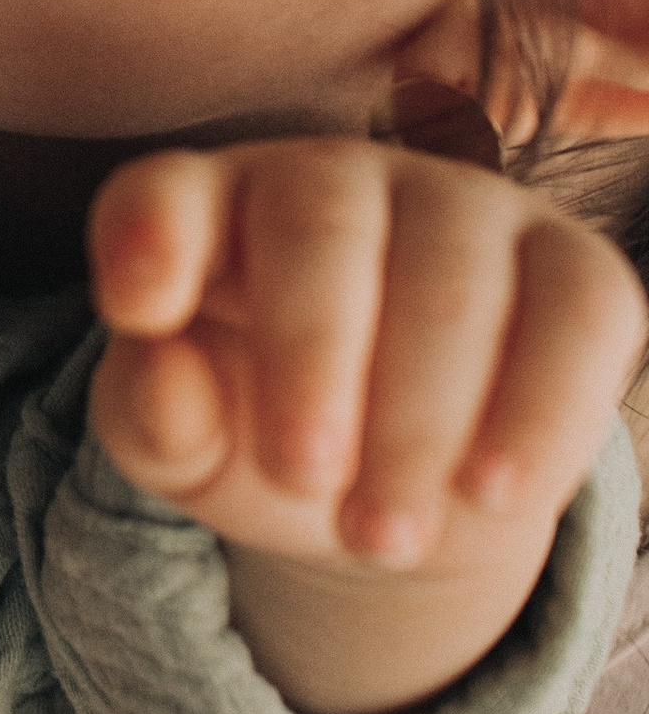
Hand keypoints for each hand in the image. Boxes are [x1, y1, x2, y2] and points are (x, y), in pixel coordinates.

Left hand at [89, 137, 647, 713]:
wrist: (393, 488)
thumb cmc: (260, 437)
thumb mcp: (185, 450)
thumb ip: (151, 418)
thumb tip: (161, 373)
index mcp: (210, 207)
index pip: (164, 194)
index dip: (152, 235)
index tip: (137, 306)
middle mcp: (333, 179)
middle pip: (320, 224)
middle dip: (312, 355)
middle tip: (302, 478)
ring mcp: (461, 207)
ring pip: (451, 276)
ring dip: (419, 418)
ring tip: (384, 534)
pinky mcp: (572, 265)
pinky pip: (576, 315)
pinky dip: (540, 412)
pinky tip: (496, 494)